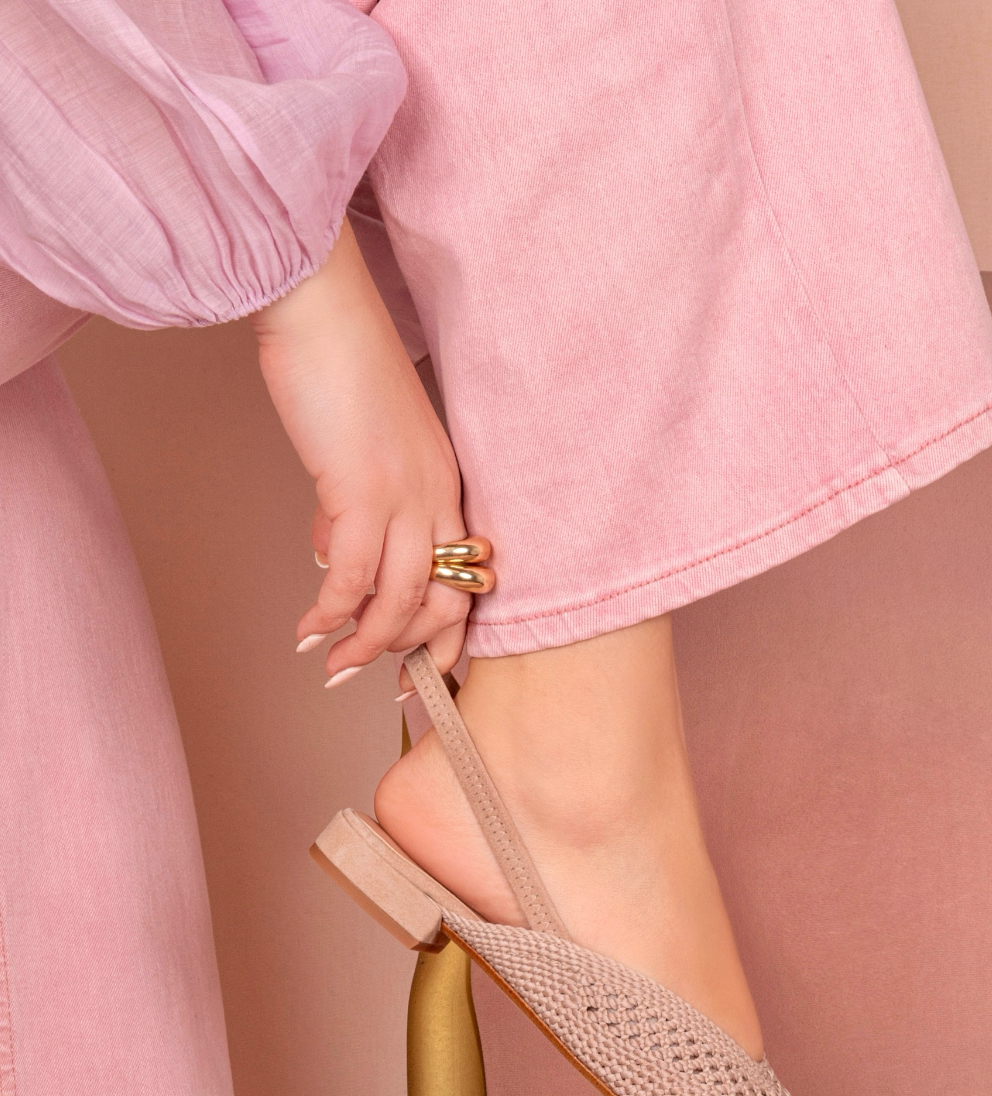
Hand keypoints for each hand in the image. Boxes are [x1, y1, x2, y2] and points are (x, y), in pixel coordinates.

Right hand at [251, 220, 468, 682]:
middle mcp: (437, 496)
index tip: (412, 668)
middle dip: (405, 652)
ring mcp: (405, 495)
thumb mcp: (364, 445)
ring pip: (402, 600)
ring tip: (332, 665)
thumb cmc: (338, 364)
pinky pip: (354, 577)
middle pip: (443, 601)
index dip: (442, 634)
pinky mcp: (361, 489)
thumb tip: (332, 551)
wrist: (321, 307)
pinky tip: (309, 628)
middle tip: (365, 676)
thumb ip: (359, 501)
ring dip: (365, 644)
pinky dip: (332, 612)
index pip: (464, 580)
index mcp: (445, 485)